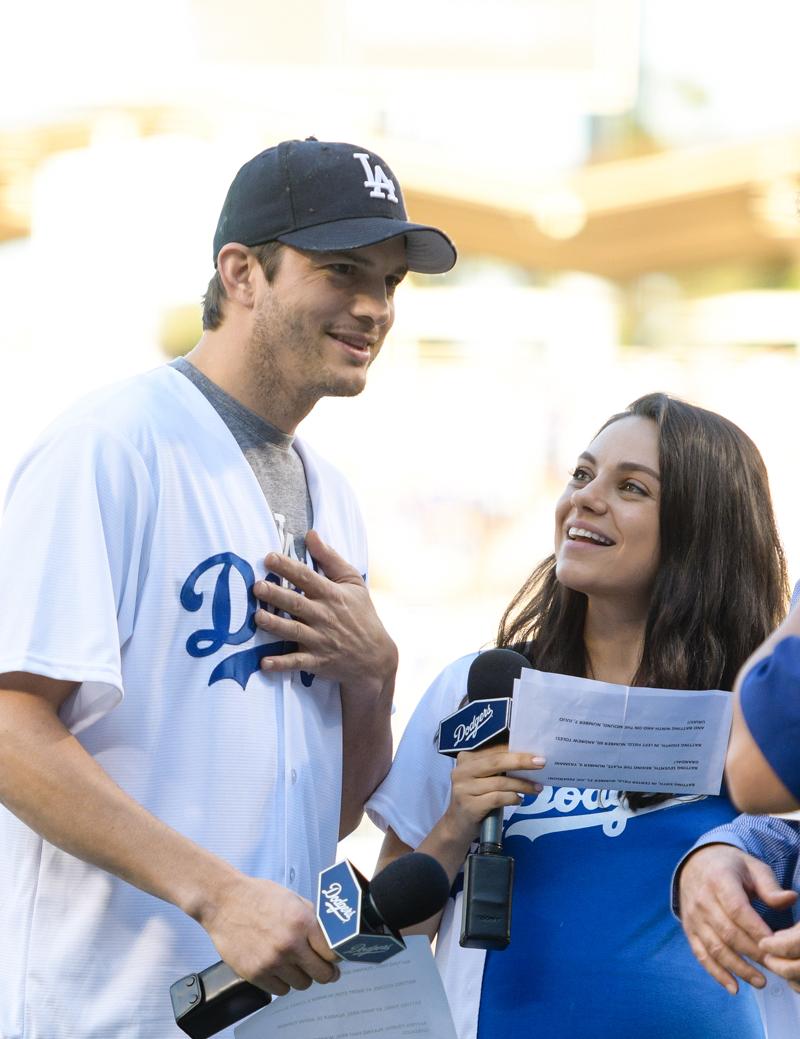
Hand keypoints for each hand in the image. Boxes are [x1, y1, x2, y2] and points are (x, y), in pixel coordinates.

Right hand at [201, 873, 338, 996]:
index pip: (332, 952)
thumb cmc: (258, 896)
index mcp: (303, 921)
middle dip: (324, 972)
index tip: (334, 959)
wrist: (224, 901)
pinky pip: (280, 990)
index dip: (335, 957)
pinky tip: (277, 968)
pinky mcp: (256, 974)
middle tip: (320, 967)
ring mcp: (272, 961)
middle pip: (322, 974)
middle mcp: (290, 944)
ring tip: (292, 963)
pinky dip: (281, 982)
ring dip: (300, 976)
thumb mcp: (292, 899)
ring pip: (302, 984)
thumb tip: (329, 936)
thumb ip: (312, 918)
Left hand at [253, 530, 396, 690]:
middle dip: (277, 595)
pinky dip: (281, 664)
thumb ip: (331, 558)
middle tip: (257, 586)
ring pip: (294, 631)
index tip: (269, 558)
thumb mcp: (353, 583)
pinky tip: (264, 663)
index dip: (288, 567)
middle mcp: (324, 616)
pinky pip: (297, 662)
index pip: (307, 577)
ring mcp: (320, 640)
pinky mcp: (317, 661)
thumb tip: (311, 534)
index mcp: (332, 595)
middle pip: (296, 603)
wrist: (376, 656)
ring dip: (275, 625)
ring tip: (257, 617)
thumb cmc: (362, 615)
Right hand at [442, 744, 544, 846]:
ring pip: (500, 782)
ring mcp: (464, 789)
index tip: (535, 752)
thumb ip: (497, 768)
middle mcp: (462, 771)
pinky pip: (498, 799)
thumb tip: (528, 758)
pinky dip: (512, 798)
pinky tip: (520, 800)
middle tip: (541, 763)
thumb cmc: (476, 797)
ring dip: (522, 785)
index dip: (515, 750)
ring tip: (536, 788)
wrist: (458, 826)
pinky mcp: (470, 806)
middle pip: (496, 762)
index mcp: (466, 758)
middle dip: (521, 761)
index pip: (494, 749)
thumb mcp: (482, 778)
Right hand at [677, 843, 795, 993]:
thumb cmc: (730, 867)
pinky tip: (734, 987)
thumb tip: (790, 899)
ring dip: (739, 968)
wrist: (695, 864)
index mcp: (719, 880)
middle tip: (775, 968)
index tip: (775, 945)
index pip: (737, 909)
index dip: (756, 930)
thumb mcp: (751, 867)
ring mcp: (694, 916)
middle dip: (753, 954)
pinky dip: (716, 973)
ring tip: (761, 982)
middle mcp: (702, 899)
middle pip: (728, 932)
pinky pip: (701, 955)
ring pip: (715, 948)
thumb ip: (769, 886)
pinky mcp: (689, 929)